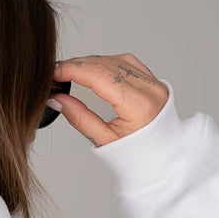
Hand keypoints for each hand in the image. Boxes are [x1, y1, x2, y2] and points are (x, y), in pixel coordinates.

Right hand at [50, 53, 168, 147]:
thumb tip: (57, 99)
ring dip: (91, 63)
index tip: (55, 72)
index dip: (73, 70)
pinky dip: (106, 63)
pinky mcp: (152, 80)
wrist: (163, 158)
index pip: (99, 76)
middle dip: (78, 65)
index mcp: (138, 105)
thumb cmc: (137, 154)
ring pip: (115, 59)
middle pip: (106, 64)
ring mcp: (153, 82)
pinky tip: (93, 68)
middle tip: (57, 72)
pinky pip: (126, 62)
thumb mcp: (104, 140)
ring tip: (71, 71)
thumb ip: (79, 117)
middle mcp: (149, 89)